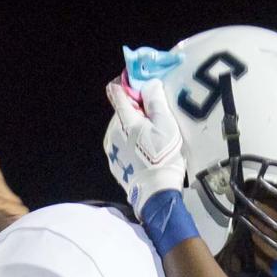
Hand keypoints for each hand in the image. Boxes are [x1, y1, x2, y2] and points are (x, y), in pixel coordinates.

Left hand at [104, 78, 185, 215]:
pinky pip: (120, 145)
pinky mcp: (113, 162)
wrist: (154, 193)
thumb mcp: (166, 125)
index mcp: (124, 119)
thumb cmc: (162, 157)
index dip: (128, 85)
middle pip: (122, 112)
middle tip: (154, 122)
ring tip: (151, 141)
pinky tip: (144, 154)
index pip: (117, 92)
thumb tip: (149, 82)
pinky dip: (131, 144)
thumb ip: (155, 100)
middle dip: (136, 112)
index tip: (140, 87)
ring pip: (120, 128)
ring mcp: (110, 148)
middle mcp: (112, 131)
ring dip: (133, 129)